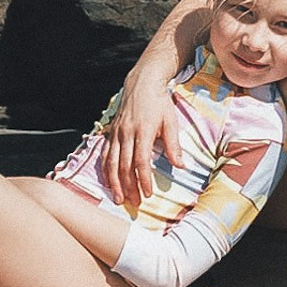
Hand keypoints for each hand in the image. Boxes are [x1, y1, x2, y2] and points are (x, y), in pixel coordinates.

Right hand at [103, 60, 180, 207]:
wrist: (142, 83)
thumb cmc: (159, 102)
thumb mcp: (170, 121)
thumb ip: (173, 145)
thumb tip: (180, 166)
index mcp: (143, 131)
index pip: (141, 161)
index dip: (144, 179)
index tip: (148, 194)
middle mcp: (126, 133)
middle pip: (125, 166)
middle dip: (129, 187)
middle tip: (135, 203)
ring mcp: (116, 133)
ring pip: (112, 162)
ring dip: (115, 182)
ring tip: (119, 199)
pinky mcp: (111, 132)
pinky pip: (105, 154)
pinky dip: (106, 170)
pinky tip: (108, 182)